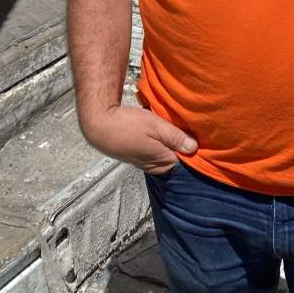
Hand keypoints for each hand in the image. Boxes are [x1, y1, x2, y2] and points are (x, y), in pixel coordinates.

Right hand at [79, 105, 197, 174]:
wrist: (99, 126)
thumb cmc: (127, 125)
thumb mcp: (155, 126)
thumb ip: (176, 137)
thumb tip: (194, 148)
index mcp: (163, 162)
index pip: (187, 159)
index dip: (191, 145)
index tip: (194, 132)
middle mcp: (156, 167)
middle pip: (176, 157)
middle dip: (180, 144)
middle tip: (181, 126)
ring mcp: (146, 163)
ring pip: (165, 153)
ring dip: (167, 141)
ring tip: (166, 126)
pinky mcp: (138, 157)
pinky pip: (155, 151)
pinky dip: (157, 142)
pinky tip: (153, 131)